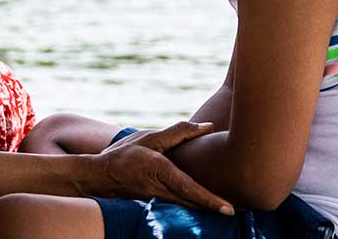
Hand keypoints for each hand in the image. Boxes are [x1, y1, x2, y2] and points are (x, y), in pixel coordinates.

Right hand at [86, 121, 233, 214]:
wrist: (97, 177)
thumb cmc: (123, 155)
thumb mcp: (149, 138)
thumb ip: (178, 133)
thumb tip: (208, 127)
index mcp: (161, 172)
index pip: (190, 189)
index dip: (211, 200)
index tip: (230, 210)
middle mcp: (161, 191)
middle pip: (195, 204)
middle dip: (216, 209)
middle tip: (241, 210)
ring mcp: (158, 202)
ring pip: (188, 209)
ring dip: (208, 210)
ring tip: (229, 209)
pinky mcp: (157, 206)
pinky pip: (180, 208)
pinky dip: (195, 207)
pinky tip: (207, 206)